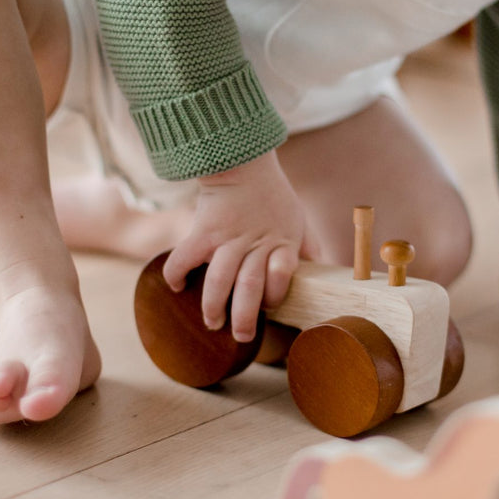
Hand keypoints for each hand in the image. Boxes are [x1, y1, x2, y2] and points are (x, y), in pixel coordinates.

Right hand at [163, 152, 310, 342]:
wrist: (243, 163)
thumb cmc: (273, 196)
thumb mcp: (299, 219)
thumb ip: (308, 246)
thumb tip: (322, 267)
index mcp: (281, 242)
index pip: (282, 274)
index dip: (276, 294)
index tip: (269, 307)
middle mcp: (255, 243)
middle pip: (249, 286)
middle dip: (243, 317)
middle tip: (240, 336)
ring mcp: (227, 238)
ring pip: (218, 279)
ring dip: (213, 305)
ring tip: (212, 322)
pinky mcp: (203, 231)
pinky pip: (184, 256)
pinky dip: (177, 274)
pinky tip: (177, 287)